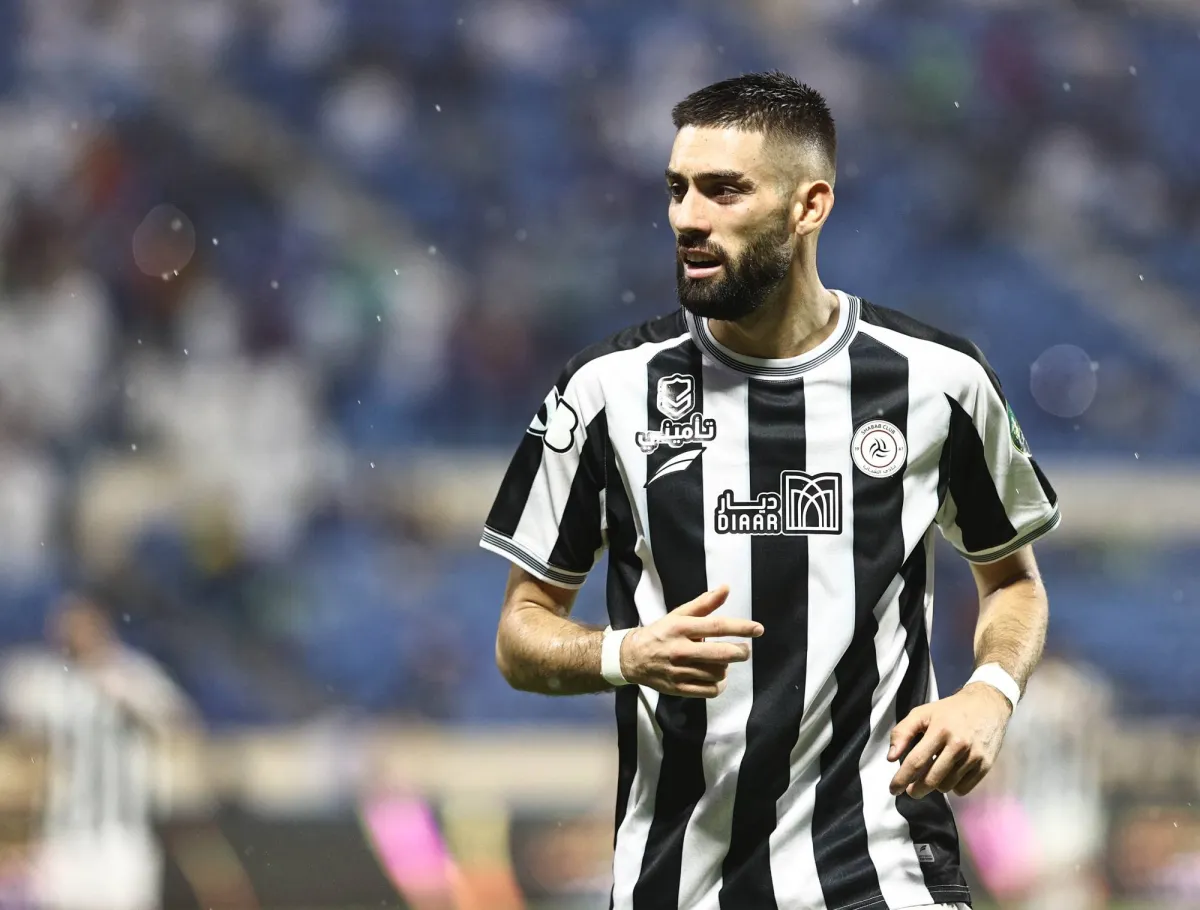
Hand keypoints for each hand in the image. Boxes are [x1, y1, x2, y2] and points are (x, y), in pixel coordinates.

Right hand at [621, 586, 762, 697]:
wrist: (632, 657)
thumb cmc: (661, 633)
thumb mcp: (679, 614)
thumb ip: (704, 603)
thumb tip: (726, 588)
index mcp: (681, 628)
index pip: (717, 627)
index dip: (741, 627)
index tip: (758, 629)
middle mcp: (681, 649)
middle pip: (721, 654)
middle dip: (740, 652)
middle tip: (743, 651)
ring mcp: (679, 671)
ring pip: (718, 673)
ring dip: (726, 668)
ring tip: (721, 662)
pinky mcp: (679, 689)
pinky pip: (710, 691)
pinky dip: (719, 685)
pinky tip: (717, 678)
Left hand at [887, 682, 1012, 797]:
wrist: (987, 704)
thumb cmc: (949, 710)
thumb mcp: (921, 714)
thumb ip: (902, 733)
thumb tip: (891, 758)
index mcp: (940, 730)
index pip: (916, 761)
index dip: (902, 779)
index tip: (893, 789)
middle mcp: (958, 744)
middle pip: (931, 779)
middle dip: (916, 789)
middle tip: (910, 790)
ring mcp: (973, 756)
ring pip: (946, 786)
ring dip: (935, 785)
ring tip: (932, 774)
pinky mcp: (985, 765)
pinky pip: (963, 789)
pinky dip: (953, 787)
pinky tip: (949, 775)